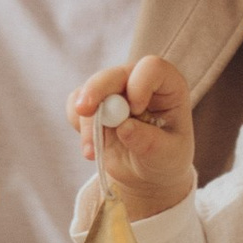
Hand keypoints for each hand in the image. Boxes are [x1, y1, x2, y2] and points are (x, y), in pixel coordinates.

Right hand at [69, 51, 194, 217]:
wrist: (146, 174)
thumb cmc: (165, 159)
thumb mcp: (166, 155)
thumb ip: (149, 142)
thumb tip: (123, 127)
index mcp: (167, 86)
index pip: (151, 68)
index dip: (139, 84)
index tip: (136, 110)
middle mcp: (139, 82)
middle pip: (114, 74)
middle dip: (97, 90)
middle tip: (84, 110)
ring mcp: (114, 92)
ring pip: (90, 90)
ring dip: (88, 120)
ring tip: (93, 152)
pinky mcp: (95, 104)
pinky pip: (75, 104)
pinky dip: (78, 126)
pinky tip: (90, 147)